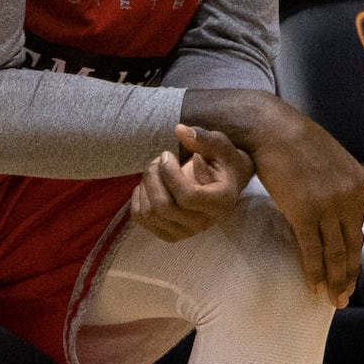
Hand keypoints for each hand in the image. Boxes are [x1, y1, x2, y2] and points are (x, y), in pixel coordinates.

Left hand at [129, 124, 253, 242]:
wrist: (225, 184)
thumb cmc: (222, 162)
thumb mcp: (219, 146)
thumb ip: (203, 138)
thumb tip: (179, 129)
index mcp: (220, 202)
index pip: (187, 197)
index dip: (169, 174)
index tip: (167, 154)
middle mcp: (204, 222)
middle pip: (164, 207)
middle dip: (153, 177)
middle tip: (157, 159)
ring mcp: (186, 232)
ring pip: (150, 214)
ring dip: (145, 186)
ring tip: (154, 170)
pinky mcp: (170, 234)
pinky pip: (141, 219)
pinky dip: (138, 199)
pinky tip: (148, 185)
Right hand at [179, 89, 363, 305]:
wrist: (272, 128)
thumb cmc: (295, 144)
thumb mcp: (330, 164)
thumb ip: (338, 189)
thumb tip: (337, 214)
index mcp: (359, 184)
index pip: (358, 229)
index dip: (355, 255)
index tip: (352, 274)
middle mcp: (349, 196)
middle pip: (352, 244)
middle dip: (349, 274)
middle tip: (345, 297)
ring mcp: (328, 205)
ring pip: (335, 251)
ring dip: (334, 279)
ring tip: (333, 299)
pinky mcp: (305, 212)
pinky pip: (312, 249)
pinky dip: (315, 271)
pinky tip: (314, 286)